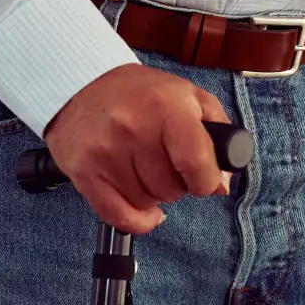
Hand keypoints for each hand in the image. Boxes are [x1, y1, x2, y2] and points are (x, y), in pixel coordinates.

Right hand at [44, 64, 235, 233]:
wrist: (84, 85)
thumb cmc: (142, 94)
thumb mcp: (191, 97)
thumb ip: (218, 135)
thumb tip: (220, 185)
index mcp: (167, 107)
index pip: (196, 162)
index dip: (207, 180)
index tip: (204, 178)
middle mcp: (134, 129)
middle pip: (171, 189)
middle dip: (177, 183)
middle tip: (167, 162)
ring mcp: (106, 152)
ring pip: (146, 202)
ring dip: (153, 194)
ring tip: (146, 169)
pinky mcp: (84, 172)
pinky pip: (119, 217)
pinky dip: (137, 220)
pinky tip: (144, 208)